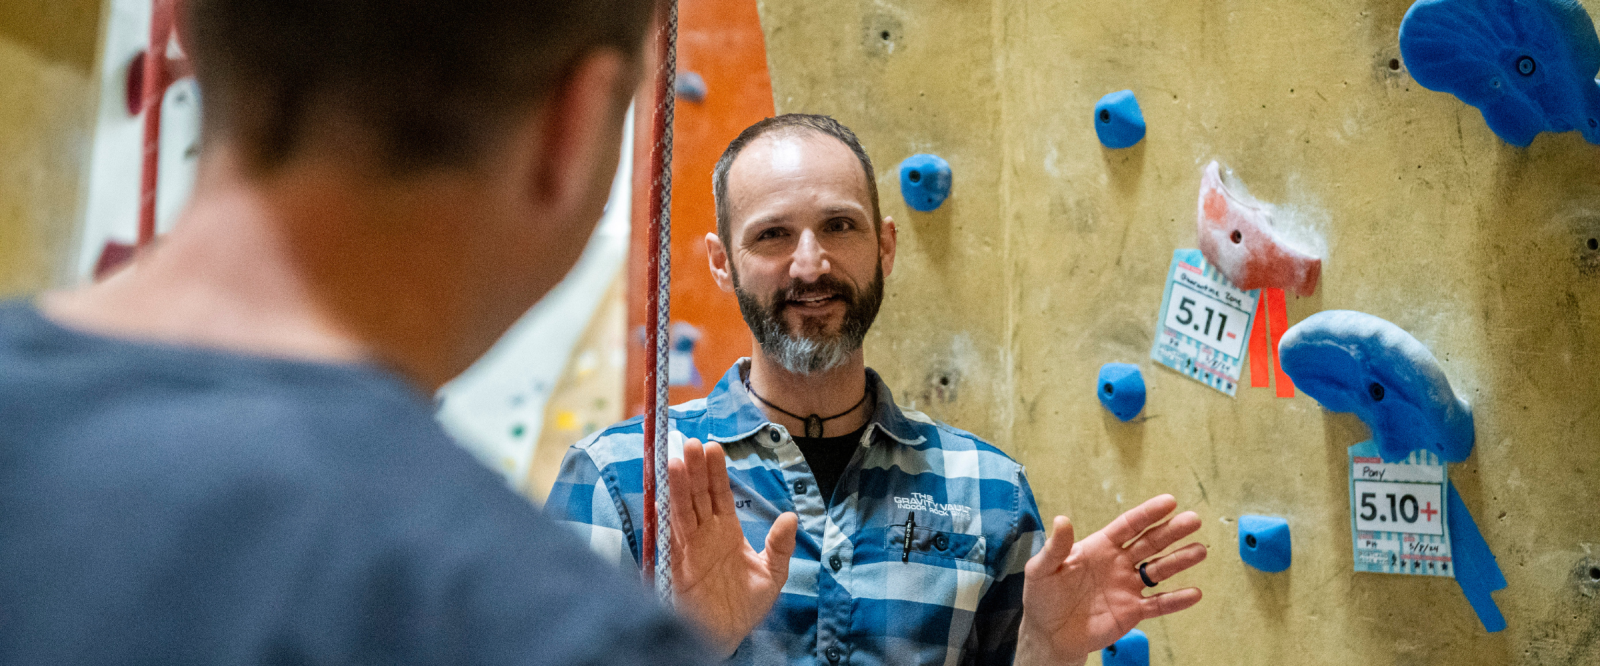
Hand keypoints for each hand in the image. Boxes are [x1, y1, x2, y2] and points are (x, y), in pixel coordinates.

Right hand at [666, 439, 797, 657]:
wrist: (727, 637)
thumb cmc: (746, 606)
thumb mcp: (773, 574)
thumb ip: (780, 546)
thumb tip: (791, 517)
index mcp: (726, 531)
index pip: (719, 494)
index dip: (716, 472)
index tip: (713, 447)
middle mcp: (705, 534)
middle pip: (697, 495)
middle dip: (695, 470)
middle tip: (692, 443)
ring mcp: (689, 548)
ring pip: (682, 510)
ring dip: (679, 487)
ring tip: (677, 461)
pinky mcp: (676, 565)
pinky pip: (670, 537)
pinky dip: (666, 518)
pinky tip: (662, 497)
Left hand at [1015, 495, 1207, 665]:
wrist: (1049, 633)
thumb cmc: (1043, 596)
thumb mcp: (1042, 569)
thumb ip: (1056, 547)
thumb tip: (1062, 519)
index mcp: (1100, 547)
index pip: (1128, 526)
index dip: (1148, 514)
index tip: (1169, 502)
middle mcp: (1118, 563)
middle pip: (1150, 543)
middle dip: (1172, 531)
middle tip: (1194, 520)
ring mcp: (1127, 587)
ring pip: (1159, 570)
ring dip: (1180, 561)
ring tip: (1200, 551)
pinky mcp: (1132, 611)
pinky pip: (1158, 604)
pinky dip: (1176, 600)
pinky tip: (1194, 593)